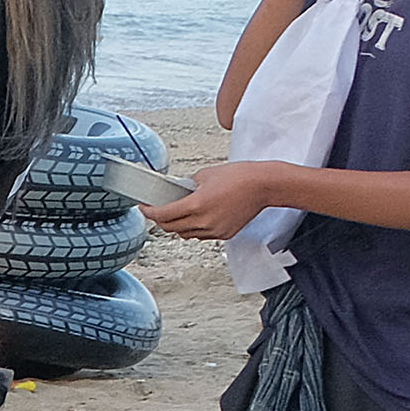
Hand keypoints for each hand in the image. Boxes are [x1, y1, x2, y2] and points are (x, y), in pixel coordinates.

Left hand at [149, 161, 286, 243]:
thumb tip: (176, 191)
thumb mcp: (206, 175)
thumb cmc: (240, 176)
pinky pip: (201, 235)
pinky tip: (198, 217)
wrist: (265, 185)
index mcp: (196, 205)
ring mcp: (214, 230)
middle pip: (170, 228)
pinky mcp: (224, 235)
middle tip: (157, 210)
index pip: (163, 215)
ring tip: (178, 213)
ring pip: (185, 234)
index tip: (144, 207)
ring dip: (177, 226)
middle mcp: (204, 221)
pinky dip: (194, 228)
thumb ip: (187, 185)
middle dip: (160, 220)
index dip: (149, 212)